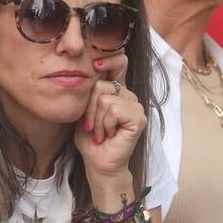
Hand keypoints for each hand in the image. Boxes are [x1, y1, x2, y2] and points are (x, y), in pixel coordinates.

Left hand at [74, 52, 145, 180]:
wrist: (97, 163)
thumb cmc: (90, 139)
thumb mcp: (83, 110)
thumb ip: (87, 91)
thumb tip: (86, 69)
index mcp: (116, 91)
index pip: (119, 62)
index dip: (108, 59)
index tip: (95, 65)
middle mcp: (128, 95)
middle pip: (102, 84)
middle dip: (89, 108)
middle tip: (91, 126)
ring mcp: (136, 106)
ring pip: (106, 98)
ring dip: (97, 120)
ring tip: (101, 132)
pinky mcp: (138, 118)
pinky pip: (114, 109)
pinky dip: (106, 124)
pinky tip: (109, 134)